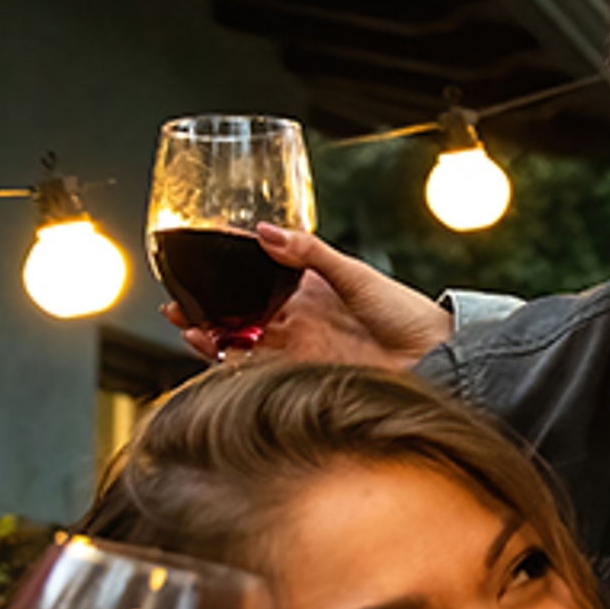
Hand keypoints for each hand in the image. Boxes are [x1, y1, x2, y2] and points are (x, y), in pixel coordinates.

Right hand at [166, 224, 449, 367]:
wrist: (434, 356)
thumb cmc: (405, 312)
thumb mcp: (355, 273)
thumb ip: (309, 253)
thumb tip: (265, 231)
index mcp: (308, 290)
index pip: (255, 281)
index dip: (224, 278)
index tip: (195, 270)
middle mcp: (297, 320)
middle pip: (237, 315)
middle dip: (203, 310)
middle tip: (175, 304)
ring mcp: (297, 349)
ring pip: (239, 343)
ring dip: (209, 336)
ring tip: (187, 326)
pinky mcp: (300, 377)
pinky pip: (255, 372)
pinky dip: (230, 364)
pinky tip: (214, 352)